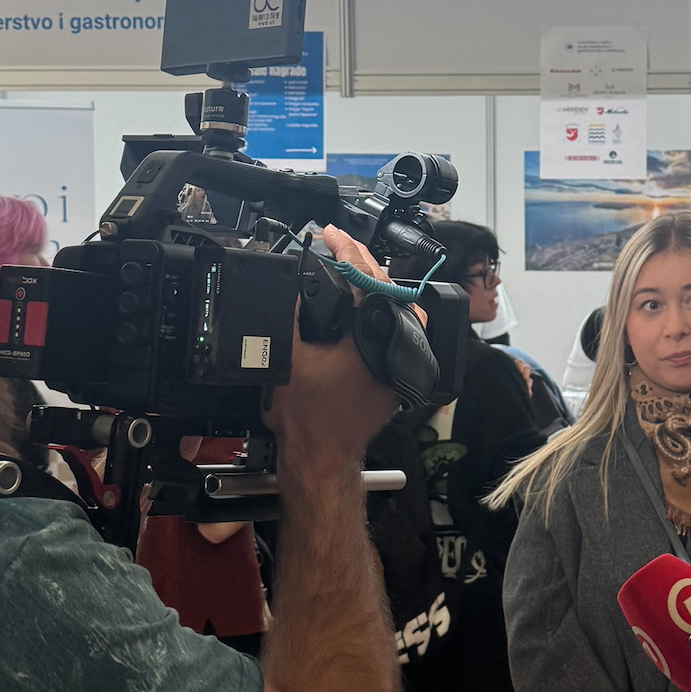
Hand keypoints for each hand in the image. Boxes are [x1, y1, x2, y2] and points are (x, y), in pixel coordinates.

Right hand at [265, 229, 402, 463]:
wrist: (320, 457)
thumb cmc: (309, 418)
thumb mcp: (290, 356)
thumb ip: (295, 314)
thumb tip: (299, 285)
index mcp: (374, 338)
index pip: (366, 279)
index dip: (346, 251)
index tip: (331, 234)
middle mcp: (396, 346)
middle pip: (388, 287)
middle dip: (362, 261)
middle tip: (340, 244)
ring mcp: (401, 361)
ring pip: (396, 308)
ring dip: (373, 285)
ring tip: (350, 267)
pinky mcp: (396, 373)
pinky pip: (394, 329)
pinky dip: (378, 310)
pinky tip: (361, 304)